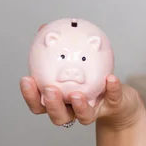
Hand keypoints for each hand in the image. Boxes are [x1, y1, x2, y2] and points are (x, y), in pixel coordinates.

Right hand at [20, 24, 144, 129]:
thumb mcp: (74, 63)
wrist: (119, 98)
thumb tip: (44, 29)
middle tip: (51, 89)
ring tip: (77, 94)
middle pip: (58, 116)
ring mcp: (94, 111)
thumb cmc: (90, 80)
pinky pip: (112, 98)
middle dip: (52, 105)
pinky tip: (111, 78)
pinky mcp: (113, 107)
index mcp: (60, 102)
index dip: (31, 95)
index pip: (39, 104)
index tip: (27, 79)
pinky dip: (112, 89)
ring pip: (83, 117)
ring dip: (79, 106)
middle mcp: (74, 111)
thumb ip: (59, 49)